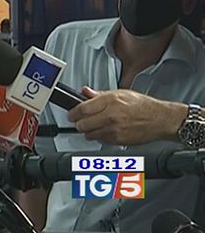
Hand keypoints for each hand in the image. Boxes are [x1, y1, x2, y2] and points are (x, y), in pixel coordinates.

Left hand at [66, 86, 187, 144]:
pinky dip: (99, 137)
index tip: (71, 114)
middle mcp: (110, 116)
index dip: (73, 112)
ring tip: (95, 125)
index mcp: (110, 101)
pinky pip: (100, 141)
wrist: (160, 119)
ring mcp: (114, 130)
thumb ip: (99, 94)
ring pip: (89, 135)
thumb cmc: (143, 105)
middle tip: (80, 120)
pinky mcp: (118, 140)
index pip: (82, 109)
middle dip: (79, 123)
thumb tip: (85, 91)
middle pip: (82, 124)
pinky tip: (106, 131)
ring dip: (88, 131)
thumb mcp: (120, 93)